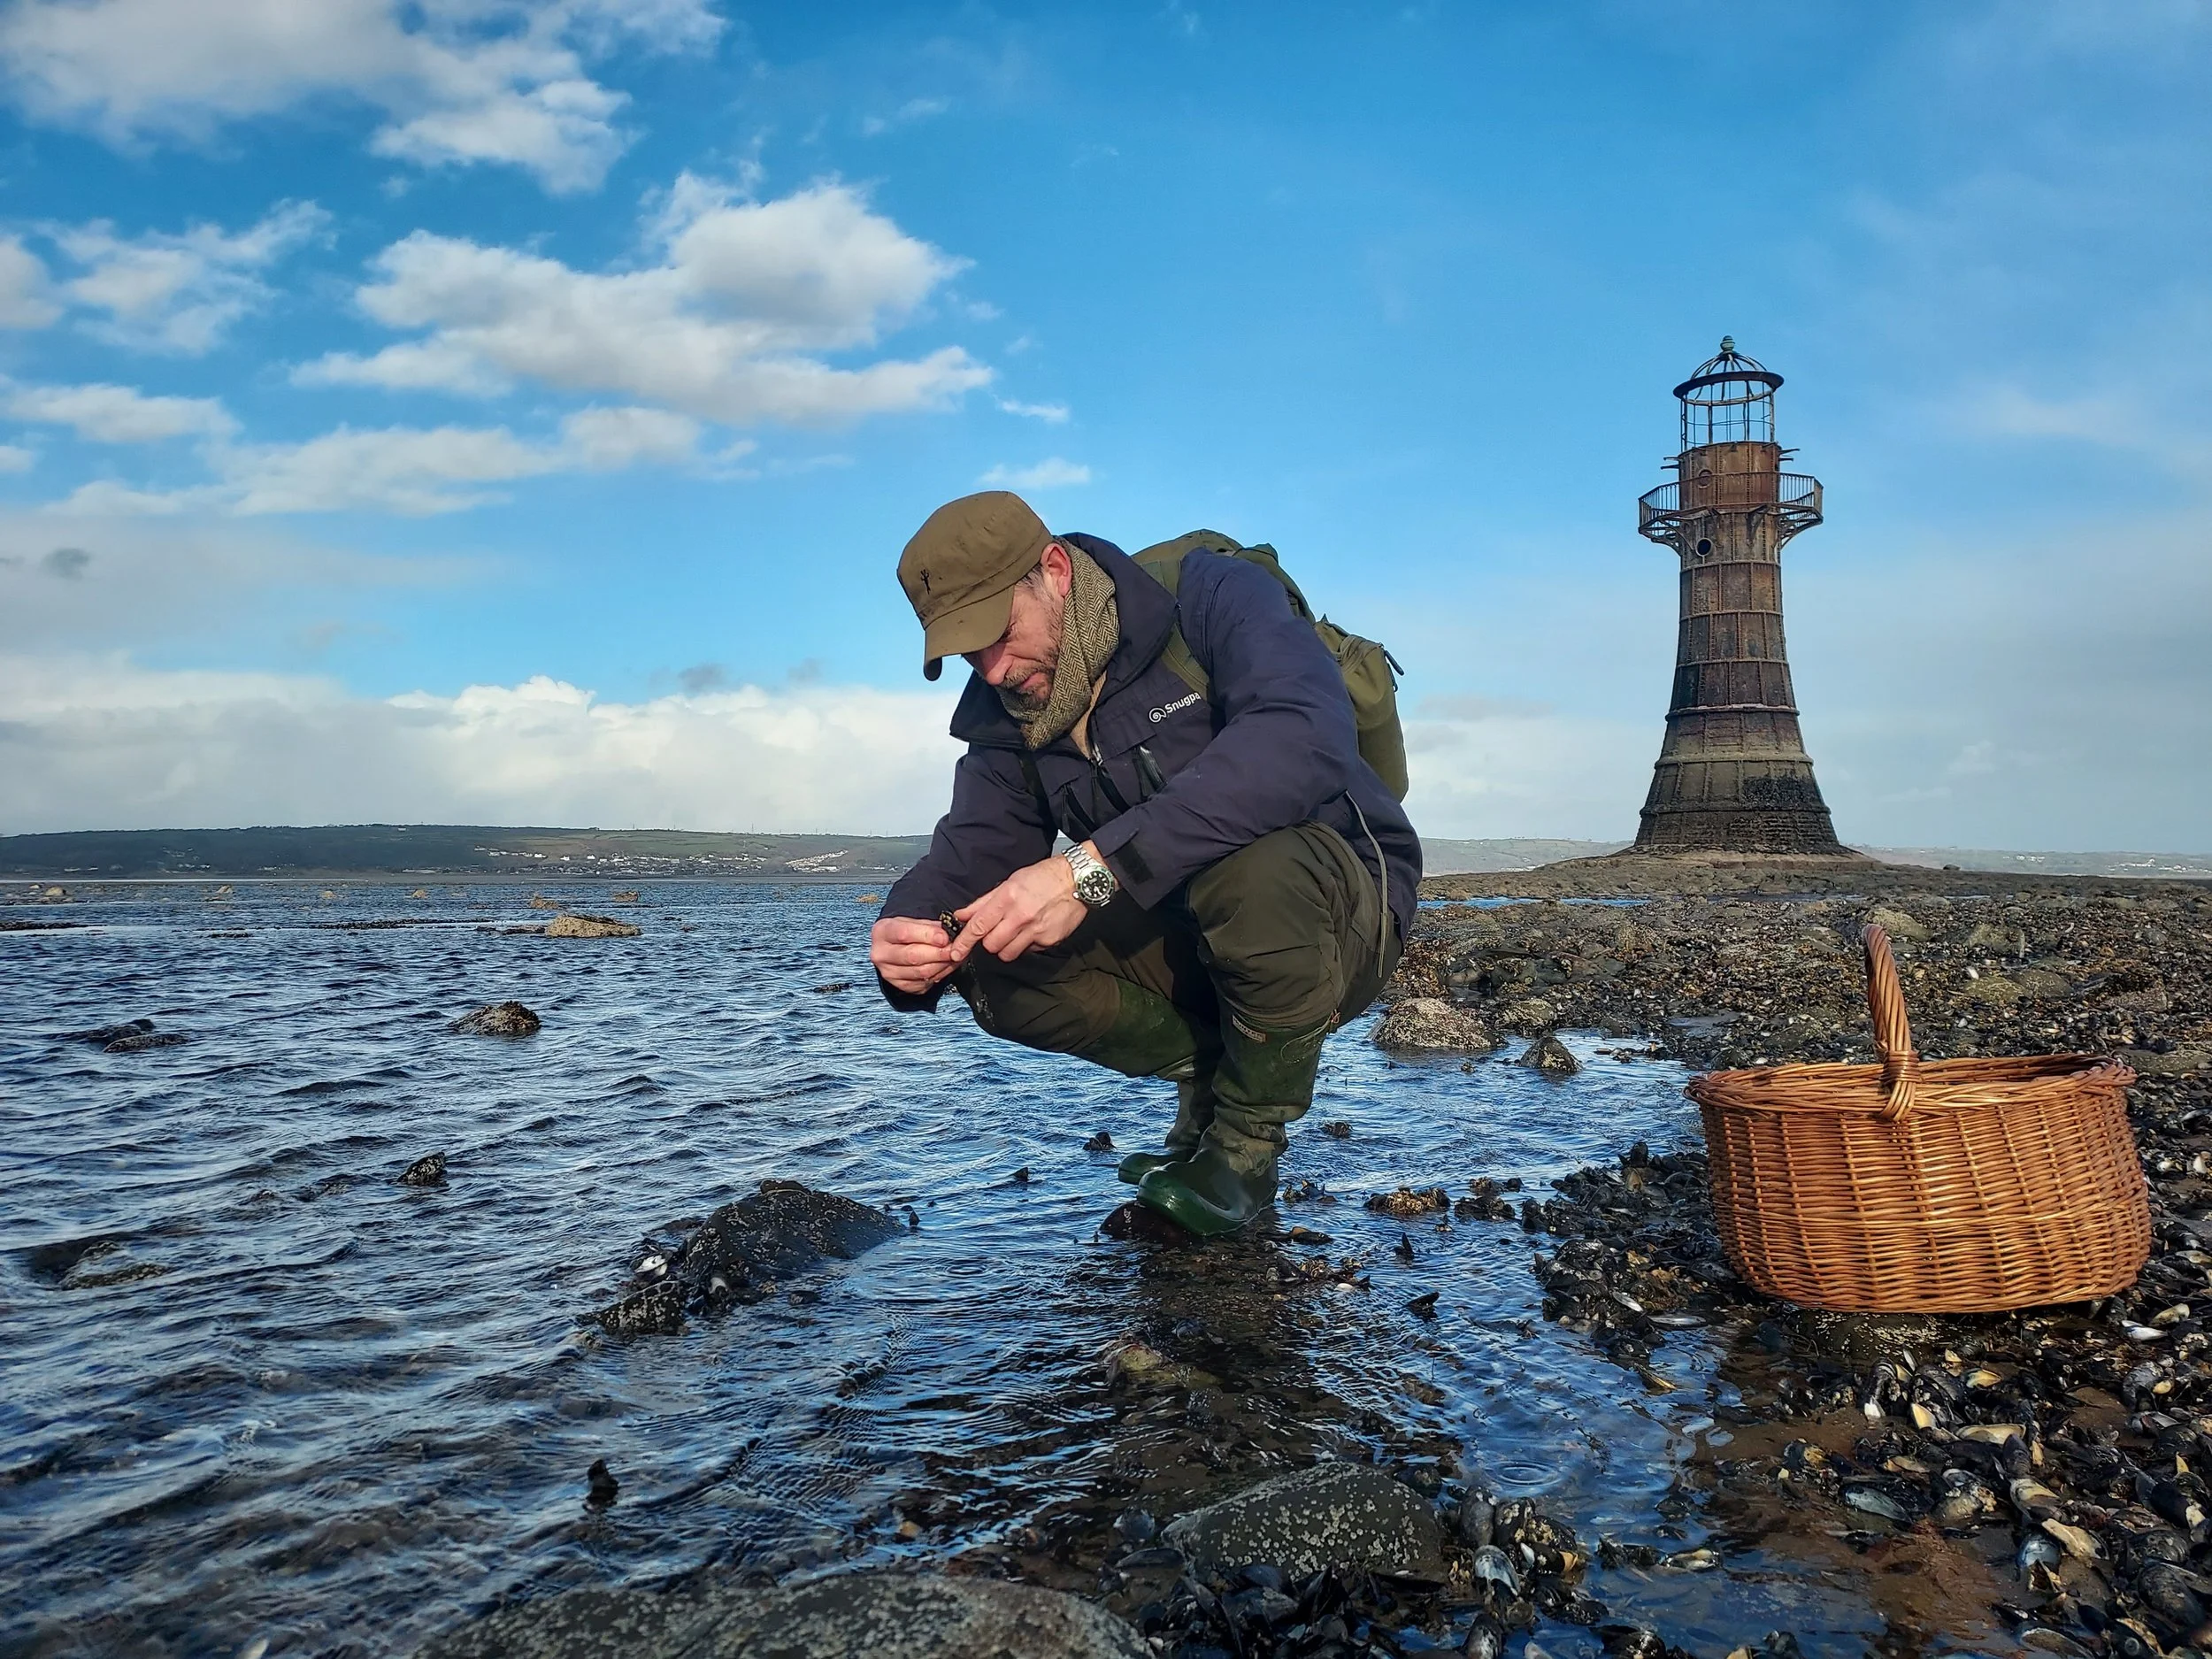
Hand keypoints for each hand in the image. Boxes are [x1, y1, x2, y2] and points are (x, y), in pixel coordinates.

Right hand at [870, 915, 960, 994]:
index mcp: (882, 932)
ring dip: (942, 965)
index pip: (904, 934)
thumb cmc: (905, 931)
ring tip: (953, 956)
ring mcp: (889, 972)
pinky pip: (924, 983)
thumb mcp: (913, 921)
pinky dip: (939, 975)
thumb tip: (946, 935)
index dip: (927, 936)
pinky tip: (945, 966)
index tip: (944, 937)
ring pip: (921, 972)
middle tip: (954, 949)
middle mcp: (881, 954)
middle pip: (913, 956)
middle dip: (938, 953)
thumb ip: (929, 926)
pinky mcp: (900, 985)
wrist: (895, 946)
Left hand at [949, 848, 1093, 965]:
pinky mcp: (1049, 941)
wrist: (1077, 880)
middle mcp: (1020, 916)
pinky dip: (1025, 945)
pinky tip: (1032, 931)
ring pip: (1007, 954)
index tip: (955, 952)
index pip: (978, 926)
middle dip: (989, 942)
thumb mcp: (1009, 883)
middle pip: (991, 945)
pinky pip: (1028, 951)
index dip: (964, 942)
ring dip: (1005, 947)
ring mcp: (1035, 931)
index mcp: (1007, 898)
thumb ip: (983, 902)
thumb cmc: (1042, 878)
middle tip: (996, 932)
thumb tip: (961, 915)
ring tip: (1014, 933)